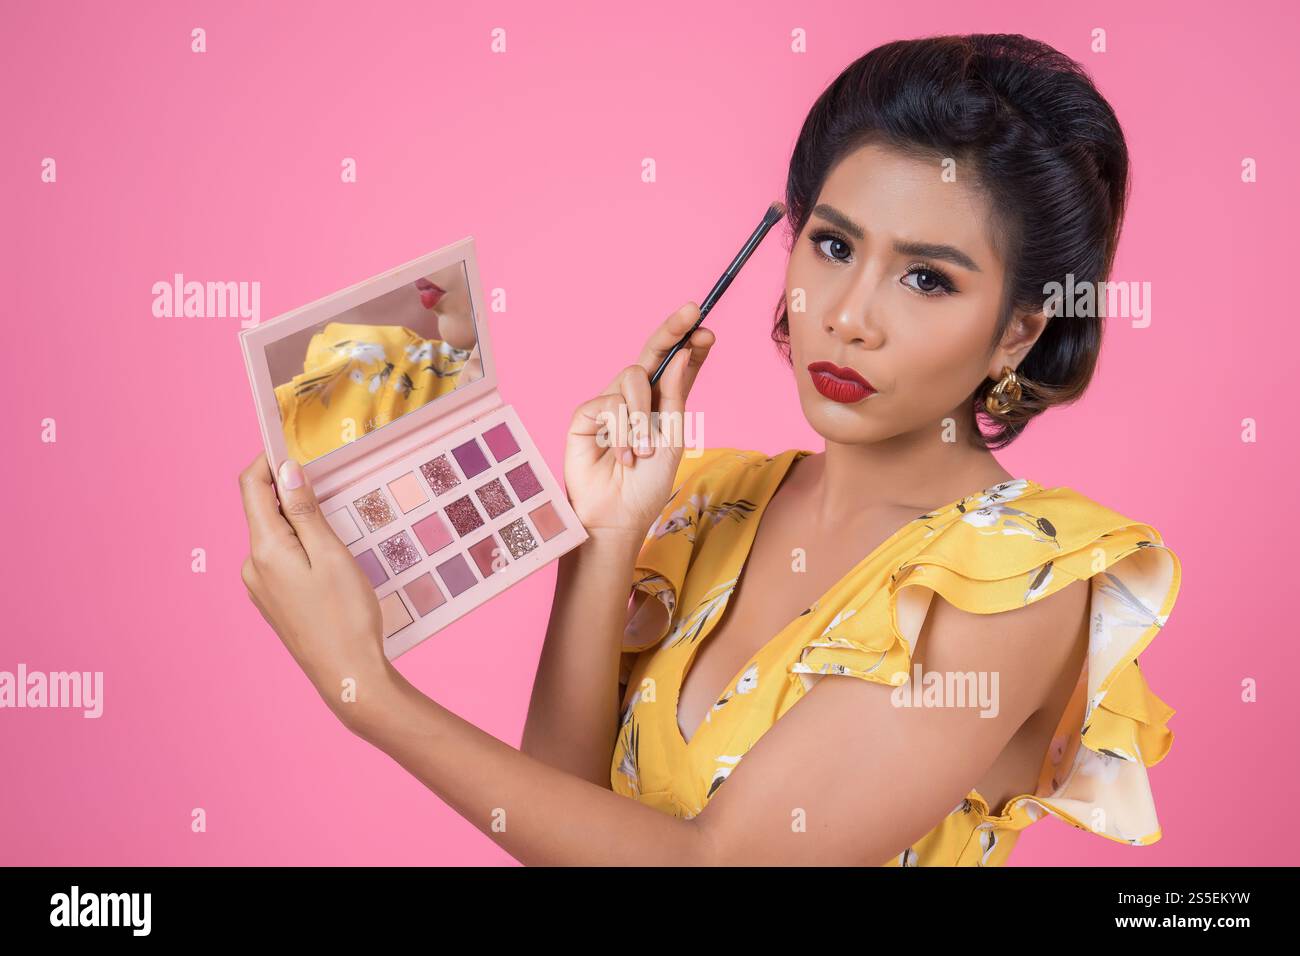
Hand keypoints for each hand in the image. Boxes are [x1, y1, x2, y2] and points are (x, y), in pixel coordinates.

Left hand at [238, 454, 394, 719]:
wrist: (348, 676)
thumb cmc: (346, 616)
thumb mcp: (331, 556)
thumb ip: (306, 512)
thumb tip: (286, 471)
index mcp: (264, 550)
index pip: (251, 487)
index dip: (269, 460)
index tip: (296, 446)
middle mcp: (252, 566)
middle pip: (263, 510)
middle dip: (292, 493)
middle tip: (333, 490)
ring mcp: (260, 587)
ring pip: (275, 536)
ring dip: (301, 522)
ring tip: (339, 533)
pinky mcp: (273, 601)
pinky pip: (281, 559)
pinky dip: (302, 547)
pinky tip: (331, 562)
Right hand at [563, 302, 714, 536]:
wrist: (617, 516)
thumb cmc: (646, 484)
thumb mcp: (672, 439)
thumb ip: (676, 396)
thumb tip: (683, 353)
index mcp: (662, 403)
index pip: (679, 366)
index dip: (692, 346)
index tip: (708, 331)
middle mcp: (636, 397)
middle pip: (653, 352)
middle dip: (672, 330)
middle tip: (692, 313)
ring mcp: (610, 402)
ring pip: (632, 376)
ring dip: (643, 416)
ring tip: (644, 450)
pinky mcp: (586, 414)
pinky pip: (610, 402)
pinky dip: (621, 432)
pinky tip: (622, 457)